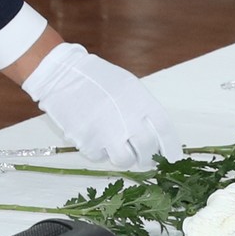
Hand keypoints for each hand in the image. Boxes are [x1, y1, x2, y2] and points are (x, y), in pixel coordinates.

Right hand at [20, 42, 184, 165]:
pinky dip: (100, 151)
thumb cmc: (96, 78)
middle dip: (148, 158)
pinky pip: (100, 157)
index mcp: (141, 102)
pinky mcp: (88, 142)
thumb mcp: (127, 86)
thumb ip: (142, 108)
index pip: (165, 131)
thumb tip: (152, 132)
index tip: (172, 159)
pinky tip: (95, 137)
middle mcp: (128, 120)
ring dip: (125, 158)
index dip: (171, 148)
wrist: (62, 75)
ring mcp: (108, 133)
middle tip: (145, 159)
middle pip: (147, 150)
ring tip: (119, 149)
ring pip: (125, 160)